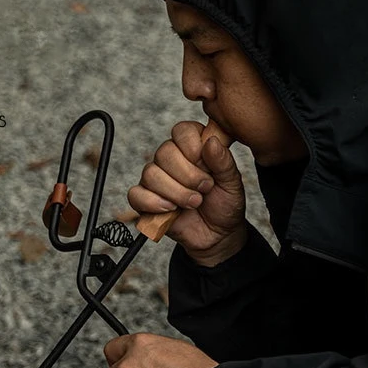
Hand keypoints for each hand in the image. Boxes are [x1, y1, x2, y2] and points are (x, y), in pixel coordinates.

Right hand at [128, 118, 246, 264]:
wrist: (217, 236)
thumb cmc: (225, 205)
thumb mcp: (232, 183)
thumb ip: (223, 161)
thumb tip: (211, 142)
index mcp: (192, 147)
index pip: (181, 131)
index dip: (192, 147)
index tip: (207, 166)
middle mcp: (171, 159)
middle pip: (164, 152)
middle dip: (187, 175)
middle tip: (204, 190)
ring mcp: (156, 180)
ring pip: (150, 174)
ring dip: (175, 192)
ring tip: (193, 203)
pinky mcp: (145, 201)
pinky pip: (135, 195)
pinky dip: (153, 203)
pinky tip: (171, 210)